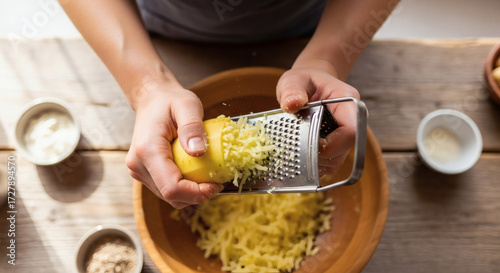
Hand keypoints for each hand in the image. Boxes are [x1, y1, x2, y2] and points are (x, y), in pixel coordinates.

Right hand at [125, 79, 222, 208]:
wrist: (152, 99)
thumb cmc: (170, 101)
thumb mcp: (187, 105)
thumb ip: (192, 127)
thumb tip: (199, 151)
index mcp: (147, 150)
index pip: (171, 187)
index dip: (196, 193)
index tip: (216, 185)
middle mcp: (138, 165)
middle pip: (171, 196)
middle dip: (197, 195)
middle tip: (217, 182)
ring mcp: (139, 171)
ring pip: (169, 196)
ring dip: (191, 193)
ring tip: (208, 177)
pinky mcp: (144, 173)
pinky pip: (167, 189)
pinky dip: (184, 188)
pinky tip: (196, 174)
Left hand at [276, 64, 359, 175]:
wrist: (309, 85)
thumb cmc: (304, 81)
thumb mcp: (294, 80)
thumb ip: (292, 90)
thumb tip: (292, 103)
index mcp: (348, 102)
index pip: (351, 131)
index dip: (332, 144)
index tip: (310, 142)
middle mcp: (352, 121)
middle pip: (344, 149)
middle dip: (320, 154)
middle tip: (298, 148)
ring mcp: (346, 135)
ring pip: (338, 160)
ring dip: (317, 162)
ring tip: (298, 152)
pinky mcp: (338, 146)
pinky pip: (331, 163)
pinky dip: (316, 165)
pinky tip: (301, 157)